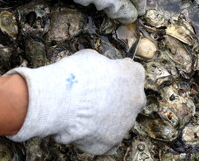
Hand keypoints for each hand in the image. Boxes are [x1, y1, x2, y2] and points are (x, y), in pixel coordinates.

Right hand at [5, 49, 145, 154]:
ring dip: (107, 117)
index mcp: (133, 75)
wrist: (61, 100)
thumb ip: (102, 65)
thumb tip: (98, 69)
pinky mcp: (111, 142)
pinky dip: (99, 137)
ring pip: (120, 120)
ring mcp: (125, 123)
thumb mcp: (90, 57)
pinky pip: (109, 141)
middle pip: (129, 98)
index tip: (107, 75)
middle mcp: (136, 99)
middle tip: (95, 97)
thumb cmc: (74, 75)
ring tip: (85, 114)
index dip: (118, 74)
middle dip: (115, 97)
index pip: (132, 72)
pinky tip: (86, 130)